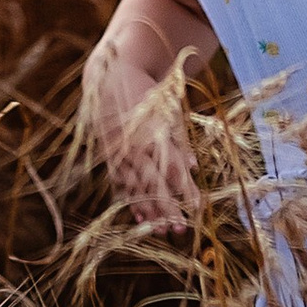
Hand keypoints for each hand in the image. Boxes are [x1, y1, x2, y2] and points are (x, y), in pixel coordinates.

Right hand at [80, 29, 199, 233]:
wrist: (110, 75)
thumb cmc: (146, 92)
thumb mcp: (167, 110)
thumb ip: (179, 140)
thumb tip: (192, 166)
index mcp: (154, 134)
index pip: (173, 170)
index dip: (186, 191)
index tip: (198, 209)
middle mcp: (135, 146)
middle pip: (153, 184)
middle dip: (167, 208)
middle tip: (180, 230)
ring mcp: (119, 151)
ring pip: (134, 187)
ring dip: (148, 210)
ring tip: (160, 231)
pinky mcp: (108, 153)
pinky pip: (118, 182)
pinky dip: (128, 200)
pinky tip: (137, 216)